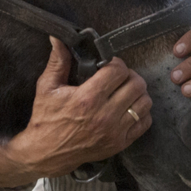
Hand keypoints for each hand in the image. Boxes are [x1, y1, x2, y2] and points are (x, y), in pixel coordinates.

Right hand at [0, 37, 151, 185]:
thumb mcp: (47, 87)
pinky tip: (128, 108)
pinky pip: (144, 122)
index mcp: (87, 98)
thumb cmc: (46, 119)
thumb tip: (58, 38)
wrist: (46, 152)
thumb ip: (58, 61)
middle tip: (118, 77)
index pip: (118, 71)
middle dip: (129, 75)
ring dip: (137, 93)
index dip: (116, 63)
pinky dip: (141, 112)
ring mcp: (115, 131)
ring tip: (125, 91)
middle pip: (136, 85)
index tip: (109, 65)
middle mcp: (105, 115)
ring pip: (144, 102)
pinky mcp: (120, 143)